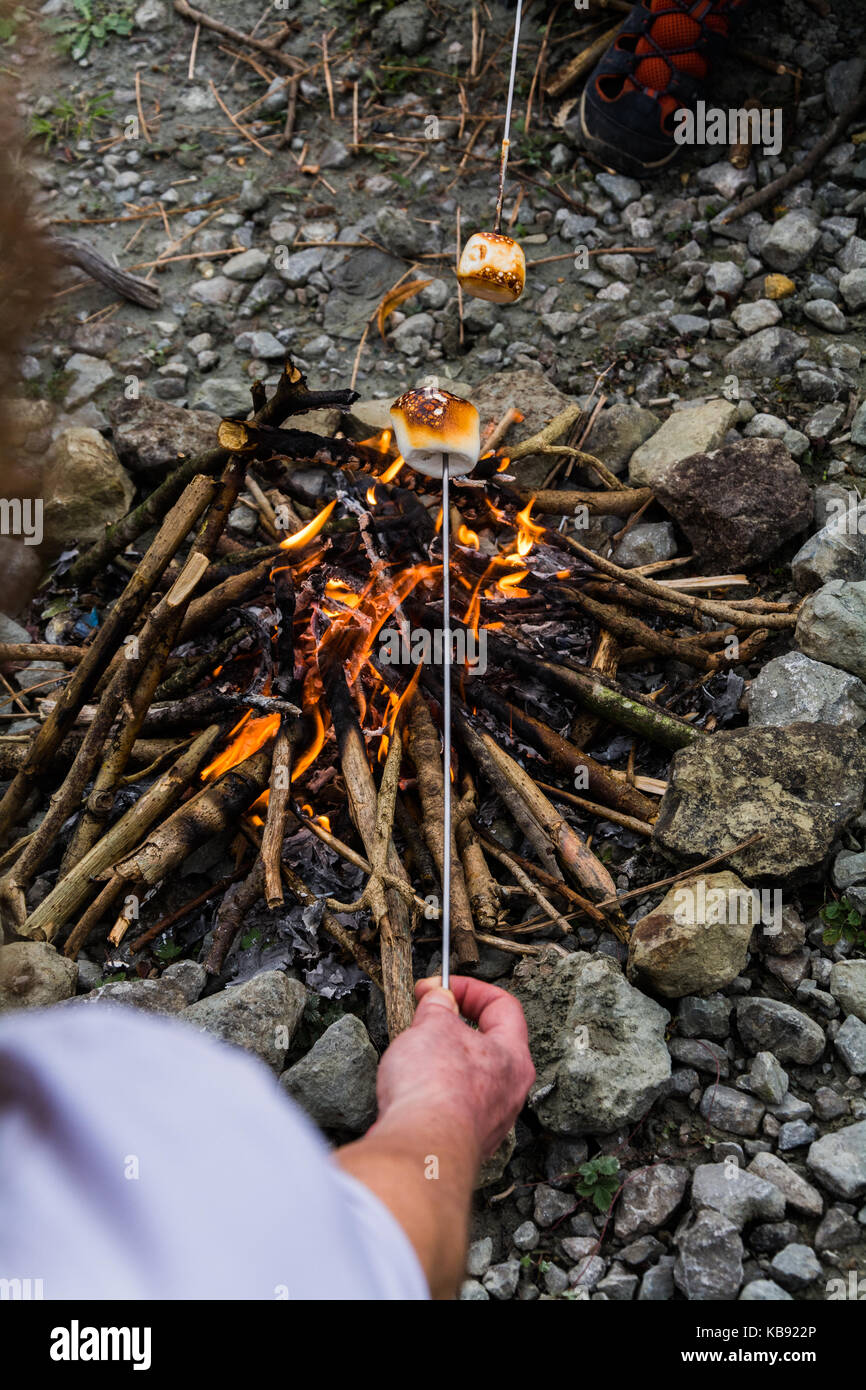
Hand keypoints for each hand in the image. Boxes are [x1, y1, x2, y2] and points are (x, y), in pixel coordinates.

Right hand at [375, 976, 535, 1159]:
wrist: (420, 1150)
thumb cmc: (435, 1086)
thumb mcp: (432, 1025)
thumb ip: (438, 1007)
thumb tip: (439, 1000)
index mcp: (514, 1057)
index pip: (504, 1006)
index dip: (469, 987)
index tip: (439, 986)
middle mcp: (510, 1092)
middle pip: (487, 1043)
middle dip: (453, 1024)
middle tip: (424, 1017)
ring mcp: (489, 1121)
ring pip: (469, 1076)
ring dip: (441, 1058)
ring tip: (412, 1053)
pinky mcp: (464, 1143)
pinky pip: (452, 1105)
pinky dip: (433, 1091)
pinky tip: (411, 1090)